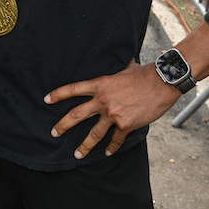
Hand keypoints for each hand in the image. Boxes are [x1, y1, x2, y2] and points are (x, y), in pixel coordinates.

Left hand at [46, 61, 180, 157]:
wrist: (161, 83)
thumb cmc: (144, 73)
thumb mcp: (124, 66)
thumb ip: (115, 68)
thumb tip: (115, 55)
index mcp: (100, 84)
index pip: (73, 89)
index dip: (58, 94)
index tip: (46, 100)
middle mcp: (103, 100)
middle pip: (77, 115)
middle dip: (63, 125)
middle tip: (53, 133)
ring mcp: (114, 114)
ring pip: (94, 134)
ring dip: (85, 146)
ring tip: (77, 154)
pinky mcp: (126, 125)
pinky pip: (115, 139)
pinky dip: (111, 148)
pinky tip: (107, 153)